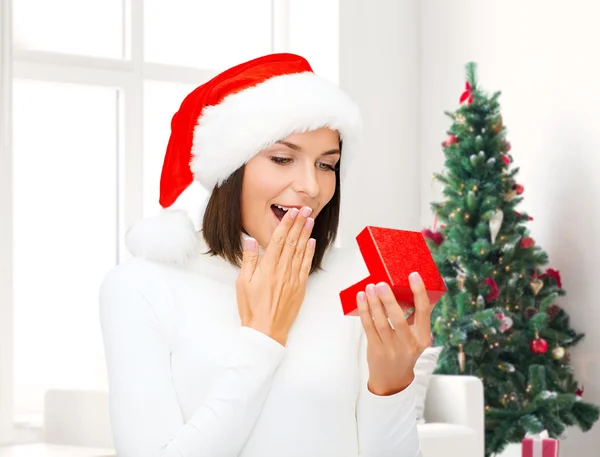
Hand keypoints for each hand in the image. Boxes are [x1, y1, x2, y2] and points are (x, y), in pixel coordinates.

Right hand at [236, 206, 315, 345]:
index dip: (286, 224)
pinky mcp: (300, 287)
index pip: (279, 239)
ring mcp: (293, 278)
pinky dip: (309, 252)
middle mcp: (283, 270)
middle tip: (306, 210)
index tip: (292, 212)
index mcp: (268, 267)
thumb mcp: (243, 282)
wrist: (266, 331)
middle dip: (299, 224)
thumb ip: (249, 259)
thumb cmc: (252, 308)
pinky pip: (306, 266)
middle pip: (292, 242)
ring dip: (306, 234)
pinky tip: (312, 242)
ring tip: (310, 220)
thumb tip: (250, 240)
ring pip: (301, 251)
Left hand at [357, 272, 433, 395]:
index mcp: (423, 337)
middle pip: (399, 319)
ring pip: (381, 322)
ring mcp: (391, 348)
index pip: (424, 311)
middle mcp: (408, 343)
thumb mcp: (416, 337)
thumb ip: (415, 317)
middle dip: (388, 300)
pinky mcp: (376, 350)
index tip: (414, 275)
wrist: (393, 379)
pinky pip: (368, 327)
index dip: (419, 292)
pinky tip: (361, 299)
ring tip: (369, 288)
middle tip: (381, 284)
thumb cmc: (404, 350)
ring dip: (373, 303)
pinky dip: (364, 311)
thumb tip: (409, 288)